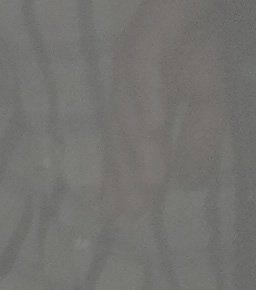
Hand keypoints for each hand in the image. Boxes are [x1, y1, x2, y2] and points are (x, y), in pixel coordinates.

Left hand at [113, 0, 223, 216]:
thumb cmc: (208, 32)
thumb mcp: (211, 97)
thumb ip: (199, 138)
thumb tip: (189, 185)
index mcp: (140, 94)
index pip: (126, 143)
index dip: (125, 179)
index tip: (125, 217)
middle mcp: (129, 77)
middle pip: (122, 131)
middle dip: (128, 172)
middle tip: (133, 211)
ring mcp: (135, 52)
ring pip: (130, 105)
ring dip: (139, 145)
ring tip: (150, 181)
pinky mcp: (149, 27)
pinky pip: (143, 65)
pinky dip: (147, 96)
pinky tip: (152, 127)